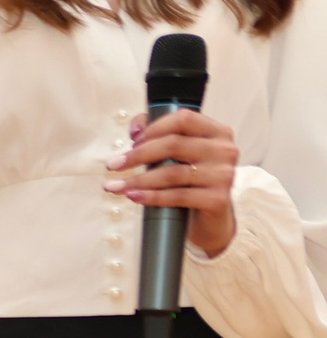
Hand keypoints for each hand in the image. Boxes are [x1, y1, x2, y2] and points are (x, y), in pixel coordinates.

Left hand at [114, 108, 239, 258]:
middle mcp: (224, 150)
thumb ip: (157, 133)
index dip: (154, 128)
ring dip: (138, 180)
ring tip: (115, 186)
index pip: (184, 119)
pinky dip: (152, 197)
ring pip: (173, 173)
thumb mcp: (177, 155)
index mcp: (216, 132)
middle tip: (113, 165)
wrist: (210, 218)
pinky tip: (133, 197)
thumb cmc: (189, 182)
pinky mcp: (217, 199)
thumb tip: (135, 130)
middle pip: (174, 145)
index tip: (132, 142)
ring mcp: (223, 175)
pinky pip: (178, 196)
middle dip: (138, 155)